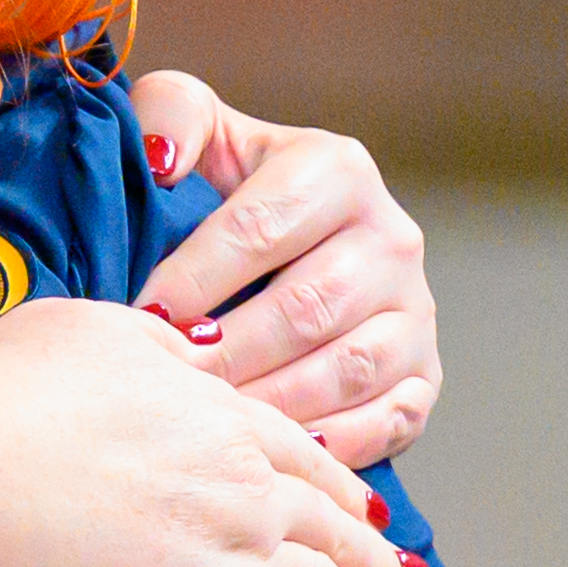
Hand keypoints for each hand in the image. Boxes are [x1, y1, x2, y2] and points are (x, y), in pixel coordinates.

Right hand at [0, 295, 419, 566]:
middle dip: (371, 554)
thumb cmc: (14, 401)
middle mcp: (251, 494)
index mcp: (223, 421)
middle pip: (330, 527)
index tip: (365, 507)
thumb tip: (194, 349)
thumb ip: (156, 343)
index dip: (337, 485)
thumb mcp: (90, 332)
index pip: (301, 457)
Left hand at [126, 78, 440, 467]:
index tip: (141, 314)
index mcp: (337, 170)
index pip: (261, 227)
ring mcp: (414, 310)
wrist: (293, 242)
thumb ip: (172, 114)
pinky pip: (389, 420)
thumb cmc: (225, 190)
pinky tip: (278, 451)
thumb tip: (162, 160)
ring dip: (274, 402)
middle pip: (306, 307)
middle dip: (228, 350)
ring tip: (210, 421)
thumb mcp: (200, 132)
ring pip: (347, 368)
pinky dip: (335, 444)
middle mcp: (391, 236)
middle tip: (168, 381)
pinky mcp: (426, 374)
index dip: (195, 276)